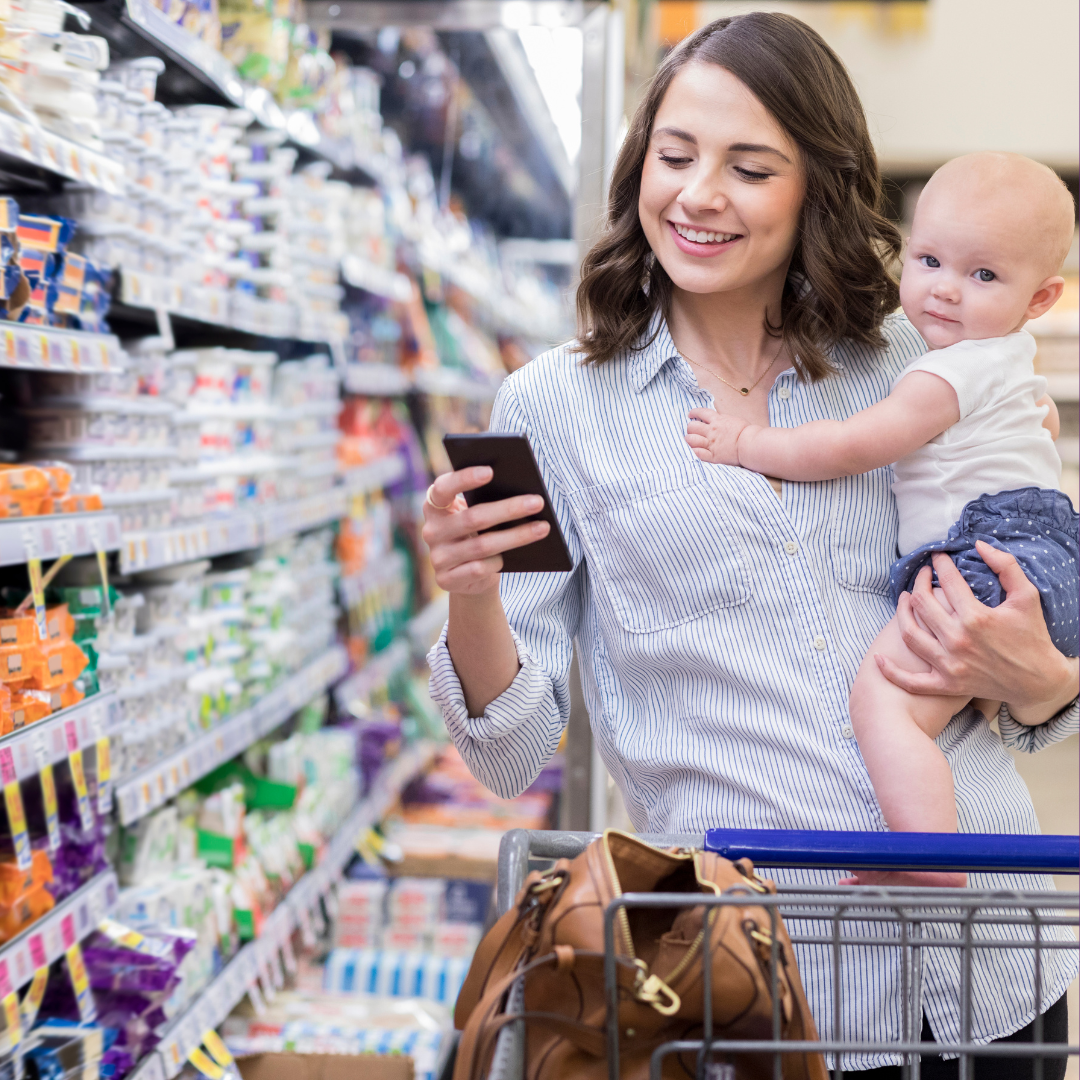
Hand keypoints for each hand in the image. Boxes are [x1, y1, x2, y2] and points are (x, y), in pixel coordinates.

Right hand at [421, 466, 550, 595]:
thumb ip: (485, 502)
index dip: (464, 478)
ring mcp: (437, 557)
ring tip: (542, 528)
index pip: (444, 487)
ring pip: (482, 546)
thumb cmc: (478, 534)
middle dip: (509, 509)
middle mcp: (431, 530)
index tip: (491, 471)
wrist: (470, 576)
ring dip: (516, 536)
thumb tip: (522, 494)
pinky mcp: (446, 580)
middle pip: (473, 518)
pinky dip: (499, 561)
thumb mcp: (476, 515)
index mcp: (435, 506)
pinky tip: (518, 556)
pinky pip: (479, 568)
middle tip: (537, 502)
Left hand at [685, 408, 749, 465]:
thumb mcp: (734, 420)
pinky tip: (693, 450)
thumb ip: (724, 420)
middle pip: (692, 426)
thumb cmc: (747, 432)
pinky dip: (693, 451)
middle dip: (690, 428)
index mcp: (718, 420)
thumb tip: (719, 420)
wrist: (750, 444)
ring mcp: (711, 444)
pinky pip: (697, 453)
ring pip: (691, 439)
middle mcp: (712, 431)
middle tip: (692, 431)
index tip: (691, 415)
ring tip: (691, 441)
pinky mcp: (713, 456)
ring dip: (689, 440)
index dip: (694, 412)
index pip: (701, 412)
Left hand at [875, 541, 1077, 719]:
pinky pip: (911, 681)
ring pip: (909, 634)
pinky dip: (891, 672)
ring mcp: (949, 664)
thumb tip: (979, 544)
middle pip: (922, 604)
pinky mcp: (946, 684)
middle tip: (921, 575)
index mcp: (976, 617)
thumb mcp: (1027, 596)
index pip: (947, 582)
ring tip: (904, 599)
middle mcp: (958, 640)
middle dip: (918, 583)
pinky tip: (879, 658)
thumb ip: (1006, 566)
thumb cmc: (1033, 636)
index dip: (940, 564)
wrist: (1039, 681)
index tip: (937, 557)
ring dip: (901, 613)